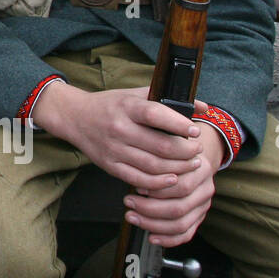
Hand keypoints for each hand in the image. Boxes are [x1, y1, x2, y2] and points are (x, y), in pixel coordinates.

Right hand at [34, 82, 221, 245]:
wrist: (74, 117)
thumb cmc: (109, 105)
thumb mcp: (134, 94)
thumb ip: (166, 99)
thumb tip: (203, 106)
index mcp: (127, 107)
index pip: (155, 115)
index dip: (178, 124)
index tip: (195, 130)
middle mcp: (119, 128)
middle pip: (160, 146)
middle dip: (186, 151)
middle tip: (197, 150)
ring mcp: (114, 149)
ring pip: (153, 166)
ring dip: (178, 168)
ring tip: (191, 164)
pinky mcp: (110, 165)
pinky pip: (138, 179)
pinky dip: (158, 183)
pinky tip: (172, 178)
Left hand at [124, 119, 223, 246]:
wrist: (197, 151)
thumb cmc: (175, 143)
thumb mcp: (169, 135)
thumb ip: (160, 141)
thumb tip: (141, 147)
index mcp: (200, 168)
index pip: (179, 184)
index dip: (155, 188)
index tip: (134, 183)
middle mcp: (206, 188)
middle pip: (178, 207)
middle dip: (149, 207)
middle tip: (128, 201)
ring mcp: (204, 204)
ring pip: (181, 223)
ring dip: (153, 223)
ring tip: (132, 215)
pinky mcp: (199, 216)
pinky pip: (186, 233)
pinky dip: (168, 238)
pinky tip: (151, 237)